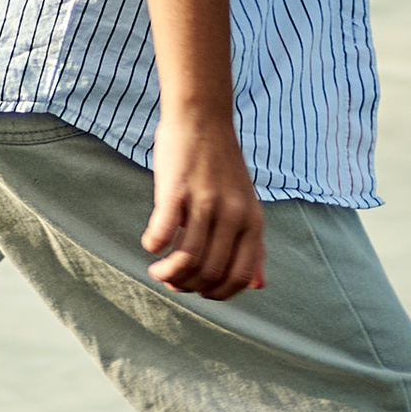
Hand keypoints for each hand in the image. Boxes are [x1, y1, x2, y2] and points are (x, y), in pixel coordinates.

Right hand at [144, 110, 266, 297]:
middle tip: (171, 279)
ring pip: (186, 260)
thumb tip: (259, 286)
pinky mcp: (177, 190)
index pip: (238, 277)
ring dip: (166, 273)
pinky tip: (151, 243)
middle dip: (186, 285)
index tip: (197, 290)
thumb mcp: (247, 207)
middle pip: (209, 273)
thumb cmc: (220, 167)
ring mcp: (206, 202)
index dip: (215, 293)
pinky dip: (153, 246)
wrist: (202, 118)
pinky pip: (162, 235)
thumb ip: (254, 247)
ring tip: (157, 269)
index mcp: (253, 222)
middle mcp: (233, 214)